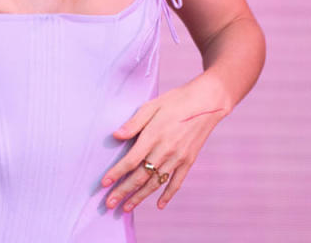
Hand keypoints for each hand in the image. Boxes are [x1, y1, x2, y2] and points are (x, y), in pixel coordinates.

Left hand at [100, 73, 230, 211]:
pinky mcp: (188, 160)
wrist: (207, 102)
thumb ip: (134, 123)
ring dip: (140, 197)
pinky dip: (168, 195)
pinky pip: (177, 182)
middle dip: (123, 192)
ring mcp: (178, 158)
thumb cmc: (175, 101)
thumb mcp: (151, 105)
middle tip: (109, 204)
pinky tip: (159, 205)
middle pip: (140, 176)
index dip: (116, 173)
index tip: (103, 184)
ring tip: (126, 208)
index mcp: (153, 136)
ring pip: (156, 183)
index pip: (131, 160)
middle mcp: (165, 150)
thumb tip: (116, 135)